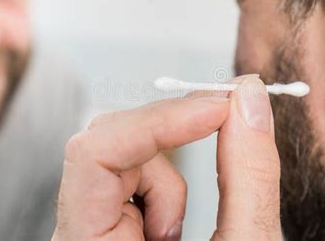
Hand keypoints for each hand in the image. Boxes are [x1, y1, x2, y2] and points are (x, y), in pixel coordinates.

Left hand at [52, 77, 281, 239]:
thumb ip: (247, 174)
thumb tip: (247, 97)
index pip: (95, 154)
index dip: (158, 121)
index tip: (218, 109)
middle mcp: (76, 234)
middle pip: (106, 144)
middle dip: (169, 134)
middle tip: (224, 122)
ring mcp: (87, 226)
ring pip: (122, 156)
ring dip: (167, 176)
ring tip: (181, 231)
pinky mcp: (105, 221)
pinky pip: (129, 175)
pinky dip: (163, 187)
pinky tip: (171, 231)